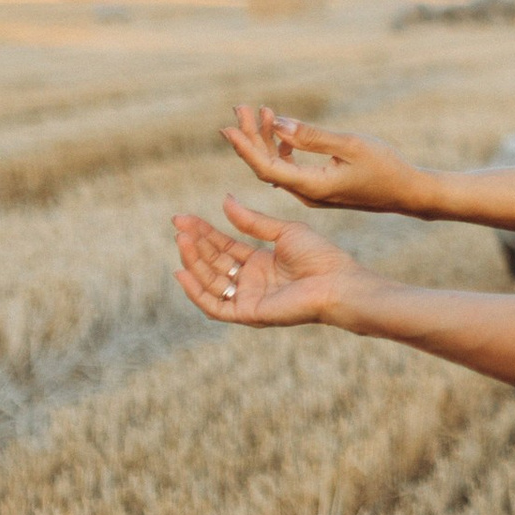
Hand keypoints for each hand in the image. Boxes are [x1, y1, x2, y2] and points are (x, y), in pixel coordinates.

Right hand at [174, 197, 361, 329]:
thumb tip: (226, 201)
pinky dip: (196, 292)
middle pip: (214, 262)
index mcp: (260, 263)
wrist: (336, 282)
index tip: (183, 218)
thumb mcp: (283, 231)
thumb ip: (252, 221)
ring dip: (194, 262)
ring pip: (211, 282)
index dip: (203, 233)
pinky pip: (214, 306)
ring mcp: (248, 298)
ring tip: (182, 240)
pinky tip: (183, 272)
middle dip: (195, 245)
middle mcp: (251, 282)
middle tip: (178, 226)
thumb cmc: (319, 256)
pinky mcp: (248, 314)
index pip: (223, 247)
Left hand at [222, 105, 420, 214]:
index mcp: (312, 186)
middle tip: (241, 108)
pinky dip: (282, 149)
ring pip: (277, 166)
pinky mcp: (319, 188)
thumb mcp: (351, 145)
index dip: (246, 147)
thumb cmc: (386, 167)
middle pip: (267, 165)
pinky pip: (290, 169)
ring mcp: (312, 193)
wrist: (410, 193)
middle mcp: (307, 194)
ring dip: (266, 140)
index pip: (267, 167)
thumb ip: (311, 136)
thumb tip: (277, 123)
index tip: (229, 126)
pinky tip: (282, 132)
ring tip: (260, 112)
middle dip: (252, 137)